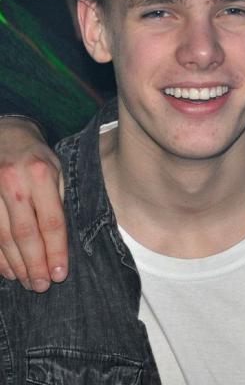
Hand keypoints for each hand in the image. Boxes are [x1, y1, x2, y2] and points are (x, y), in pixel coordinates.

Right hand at [0, 117, 66, 291]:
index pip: (51, 221)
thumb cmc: (37, 158)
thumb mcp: (57, 170)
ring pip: (2, 237)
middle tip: (42, 286)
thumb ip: (57, 201)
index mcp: (40, 174)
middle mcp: (13, 182)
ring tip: (27, 282)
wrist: (5, 136)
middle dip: (35, 264)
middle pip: (24, 233)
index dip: (56, 250)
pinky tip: (7, 271)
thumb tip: (61, 241)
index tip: (60, 273)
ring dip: (15, 265)